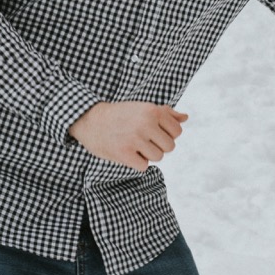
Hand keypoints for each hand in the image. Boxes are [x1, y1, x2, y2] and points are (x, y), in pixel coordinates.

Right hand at [69, 101, 186, 171]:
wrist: (89, 119)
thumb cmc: (120, 114)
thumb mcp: (143, 108)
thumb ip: (165, 113)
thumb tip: (185, 118)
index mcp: (153, 110)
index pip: (177, 131)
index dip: (166, 134)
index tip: (152, 132)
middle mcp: (146, 123)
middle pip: (170, 147)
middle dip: (158, 146)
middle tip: (143, 140)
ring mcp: (135, 139)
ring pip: (158, 157)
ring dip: (147, 155)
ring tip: (133, 145)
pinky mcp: (124, 153)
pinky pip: (144, 166)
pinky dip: (137, 163)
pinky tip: (126, 152)